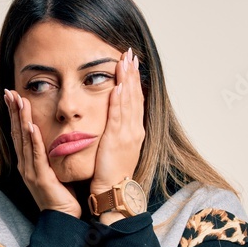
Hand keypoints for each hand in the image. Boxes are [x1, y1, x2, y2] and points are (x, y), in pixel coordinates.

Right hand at [3, 89, 81, 217]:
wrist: (62, 218)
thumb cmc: (61, 195)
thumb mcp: (54, 169)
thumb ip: (51, 153)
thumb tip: (56, 136)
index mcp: (28, 162)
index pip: (19, 132)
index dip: (15, 113)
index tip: (13, 95)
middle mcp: (25, 165)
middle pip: (17, 132)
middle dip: (13, 111)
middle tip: (9, 91)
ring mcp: (31, 172)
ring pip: (24, 140)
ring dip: (21, 119)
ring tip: (19, 101)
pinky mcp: (41, 178)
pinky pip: (36, 156)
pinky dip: (33, 140)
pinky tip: (30, 127)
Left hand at [90, 47, 145, 196]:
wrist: (114, 192)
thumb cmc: (112, 173)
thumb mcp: (117, 148)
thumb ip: (117, 131)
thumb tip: (114, 116)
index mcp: (134, 131)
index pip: (135, 100)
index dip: (133, 80)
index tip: (131, 63)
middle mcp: (134, 130)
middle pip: (134, 96)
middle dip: (132, 74)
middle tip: (130, 53)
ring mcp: (127, 135)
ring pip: (128, 102)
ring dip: (126, 81)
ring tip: (124, 62)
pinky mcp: (117, 141)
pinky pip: (118, 117)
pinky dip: (118, 101)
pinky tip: (117, 87)